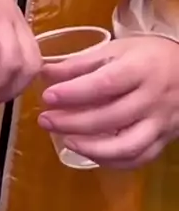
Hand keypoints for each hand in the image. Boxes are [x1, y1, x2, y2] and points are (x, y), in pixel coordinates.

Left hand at [38, 35, 178, 168]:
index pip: (104, 84)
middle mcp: (152, 98)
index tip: (47, 96)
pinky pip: (139, 158)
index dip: (74, 93)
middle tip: (45, 120)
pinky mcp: (164, 140)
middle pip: (111, 117)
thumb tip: (45, 73)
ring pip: (127, 145)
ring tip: (65, 141)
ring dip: (92, 148)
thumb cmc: (147, 55)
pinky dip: (112, 161)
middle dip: (73, 122)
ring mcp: (160, 123)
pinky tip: (90, 154)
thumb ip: (81, 63)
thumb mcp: (116, 50)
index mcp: (139, 69)